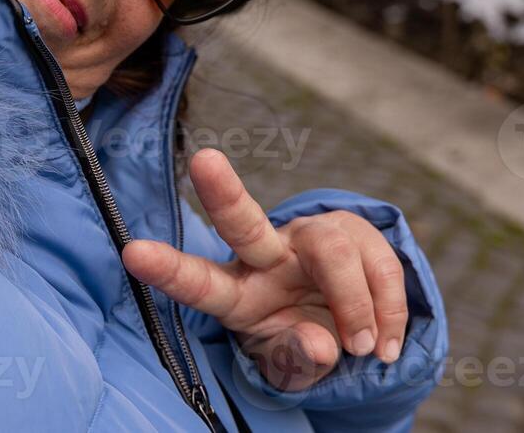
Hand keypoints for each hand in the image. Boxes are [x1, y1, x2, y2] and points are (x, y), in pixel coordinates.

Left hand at [122, 149, 408, 391]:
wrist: (357, 327)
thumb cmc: (304, 340)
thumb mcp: (293, 363)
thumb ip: (300, 360)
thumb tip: (322, 346)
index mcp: (239, 291)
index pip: (200, 282)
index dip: (168, 269)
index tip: (133, 253)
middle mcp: (268, 254)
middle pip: (245, 224)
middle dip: (223, 193)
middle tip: (204, 161)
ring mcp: (312, 239)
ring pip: (334, 253)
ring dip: (357, 307)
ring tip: (368, 351)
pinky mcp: (356, 232)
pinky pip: (382, 267)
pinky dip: (390, 314)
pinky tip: (388, 344)